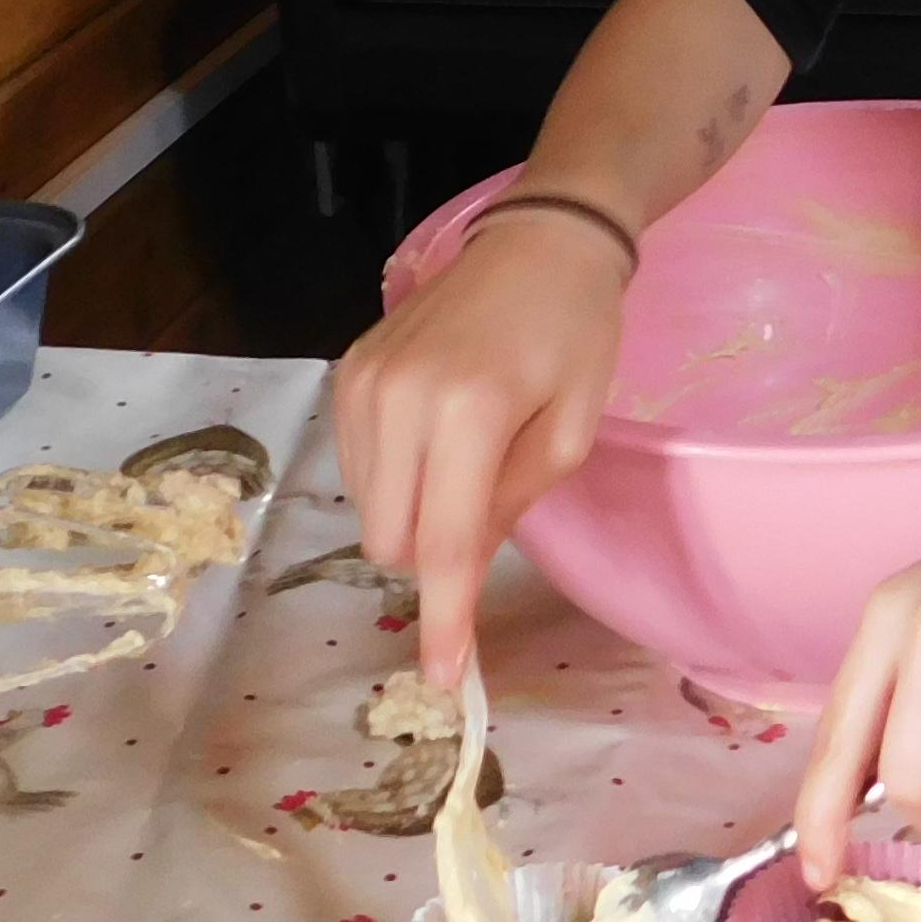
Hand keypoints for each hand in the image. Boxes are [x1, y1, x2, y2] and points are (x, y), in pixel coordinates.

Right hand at [332, 207, 631, 678]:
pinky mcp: (345, 375)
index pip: (445, 544)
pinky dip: (394, 477)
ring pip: (369, 511)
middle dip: (435, 554)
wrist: (537, 240)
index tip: (442, 682)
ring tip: (467, 452)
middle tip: (490, 502)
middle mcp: (399, 399)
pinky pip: (356, 468)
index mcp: (469, 412)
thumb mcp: (569, 430)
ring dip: (414, 514)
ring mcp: (360, 384)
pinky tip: (436, 435)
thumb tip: (457, 571)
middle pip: (393, 541)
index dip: (445, 620)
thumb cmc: (575, 333)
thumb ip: (512, 505)